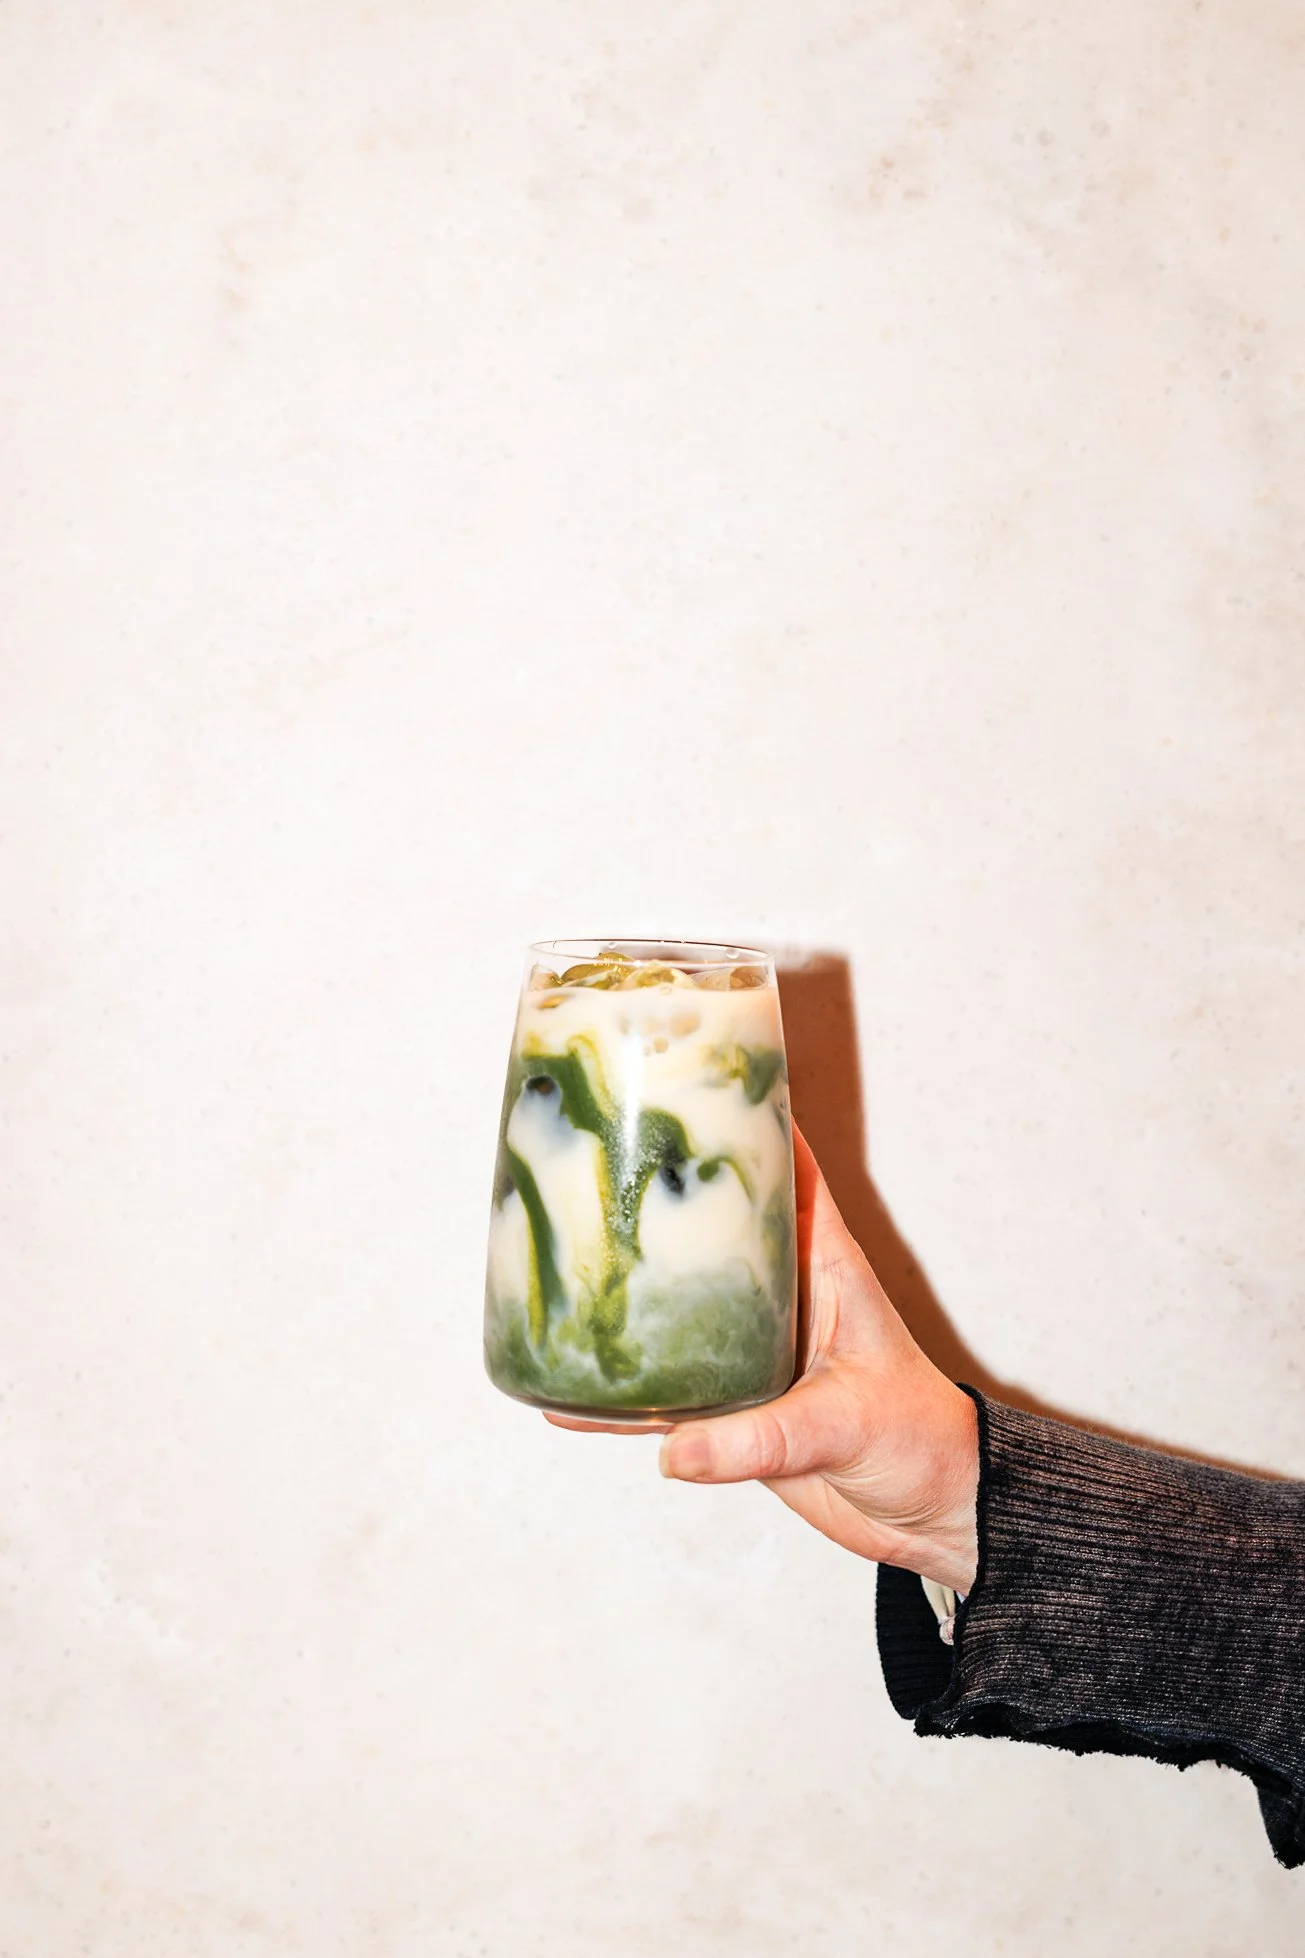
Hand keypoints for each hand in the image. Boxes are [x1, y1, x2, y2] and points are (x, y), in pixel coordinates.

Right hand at [545, 1125, 978, 1592]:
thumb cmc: (917, 1440)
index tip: (685, 1069)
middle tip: (589, 1147)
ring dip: (625, 1281)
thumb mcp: (842, 1426)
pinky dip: (618, 1392)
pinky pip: (662, 1384)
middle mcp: (779, 1287)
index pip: (785, 1162)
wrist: (931, 1510)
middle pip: (711, 1215)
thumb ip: (759, 1441)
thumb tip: (675, 1449)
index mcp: (821, 1260)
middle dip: (656, 1184)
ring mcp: (750, 1339)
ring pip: (677, 1293)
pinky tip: (563, 1395)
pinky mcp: (730, 1399)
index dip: (745, 1110)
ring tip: (554, 1259)